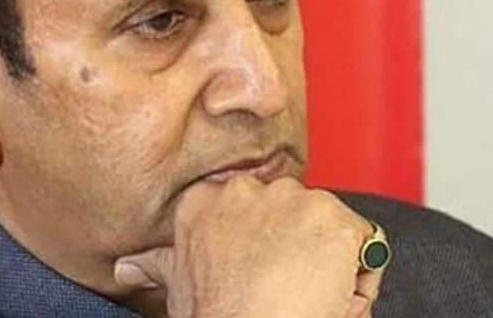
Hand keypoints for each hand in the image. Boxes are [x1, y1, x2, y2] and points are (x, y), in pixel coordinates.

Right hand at [114, 176, 382, 317]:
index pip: (249, 207)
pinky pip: (367, 245)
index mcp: (206, 198)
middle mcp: (248, 188)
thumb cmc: (214, 315)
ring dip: (327, 260)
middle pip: (289, 211)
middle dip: (295, 246)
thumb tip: (125, 266)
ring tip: (304, 296)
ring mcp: (294, 200)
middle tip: (282, 288)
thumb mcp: (177, 285)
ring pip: (328, 226)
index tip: (255, 270)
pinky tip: (331, 296)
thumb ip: (158, 263)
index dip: (260, 242)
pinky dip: (360, 274)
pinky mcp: (336, 220)